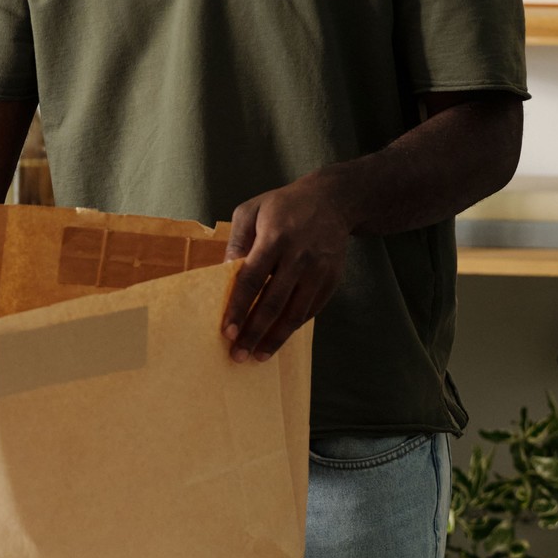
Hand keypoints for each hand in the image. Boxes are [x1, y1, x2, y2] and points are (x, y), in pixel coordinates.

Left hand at [221, 174, 350, 362]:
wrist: (333, 200)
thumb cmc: (283, 205)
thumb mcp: (251, 211)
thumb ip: (236, 241)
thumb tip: (224, 272)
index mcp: (275, 238)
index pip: (252, 279)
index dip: (239, 307)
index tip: (227, 332)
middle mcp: (300, 257)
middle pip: (274, 303)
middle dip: (254, 332)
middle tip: (238, 355)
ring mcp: (319, 270)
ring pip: (296, 313)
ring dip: (276, 338)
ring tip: (258, 356)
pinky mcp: (332, 280)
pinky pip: (310, 310)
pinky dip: (293, 327)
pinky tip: (278, 338)